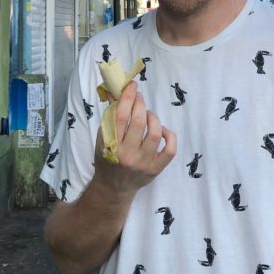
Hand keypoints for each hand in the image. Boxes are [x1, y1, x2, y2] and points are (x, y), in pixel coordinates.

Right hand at [94, 80, 176, 194]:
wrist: (113, 188)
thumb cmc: (107, 159)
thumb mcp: (103, 138)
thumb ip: (110, 116)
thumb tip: (115, 92)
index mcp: (112, 146)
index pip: (121, 117)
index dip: (127, 97)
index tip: (131, 86)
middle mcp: (128, 155)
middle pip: (139, 122)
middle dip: (140, 104)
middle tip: (139, 97)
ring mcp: (144, 163)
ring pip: (154, 133)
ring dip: (153, 117)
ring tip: (148, 114)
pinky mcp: (156, 169)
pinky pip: (170, 150)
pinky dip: (168, 135)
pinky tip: (161, 130)